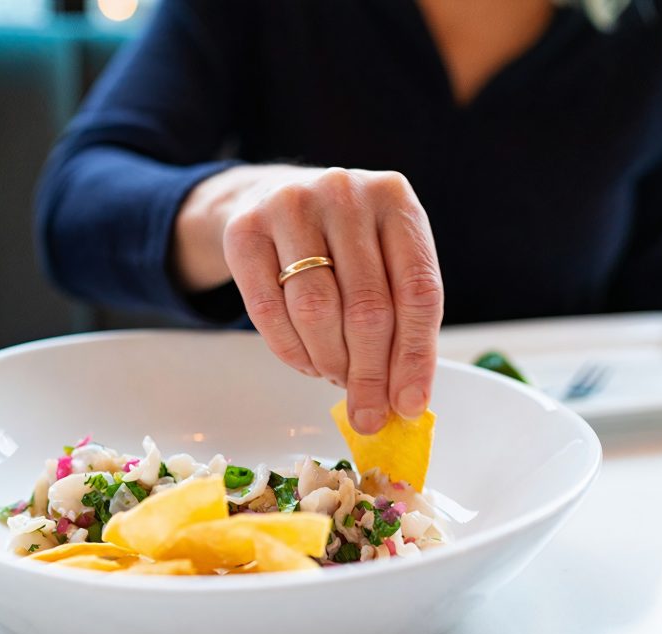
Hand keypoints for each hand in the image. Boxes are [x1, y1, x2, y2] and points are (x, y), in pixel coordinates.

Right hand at [175, 166, 442, 433]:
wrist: (271, 197)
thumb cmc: (340, 240)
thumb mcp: (383, 257)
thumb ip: (401, 316)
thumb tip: (403, 399)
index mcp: (394, 198)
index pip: (417, 290)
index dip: (416, 356)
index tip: (408, 404)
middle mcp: (344, 193)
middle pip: (366, 306)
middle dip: (369, 373)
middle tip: (368, 413)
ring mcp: (290, 205)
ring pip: (316, 311)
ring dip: (329, 362)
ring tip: (336, 377)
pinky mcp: (244, 230)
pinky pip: (268, 311)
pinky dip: (290, 351)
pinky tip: (306, 362)